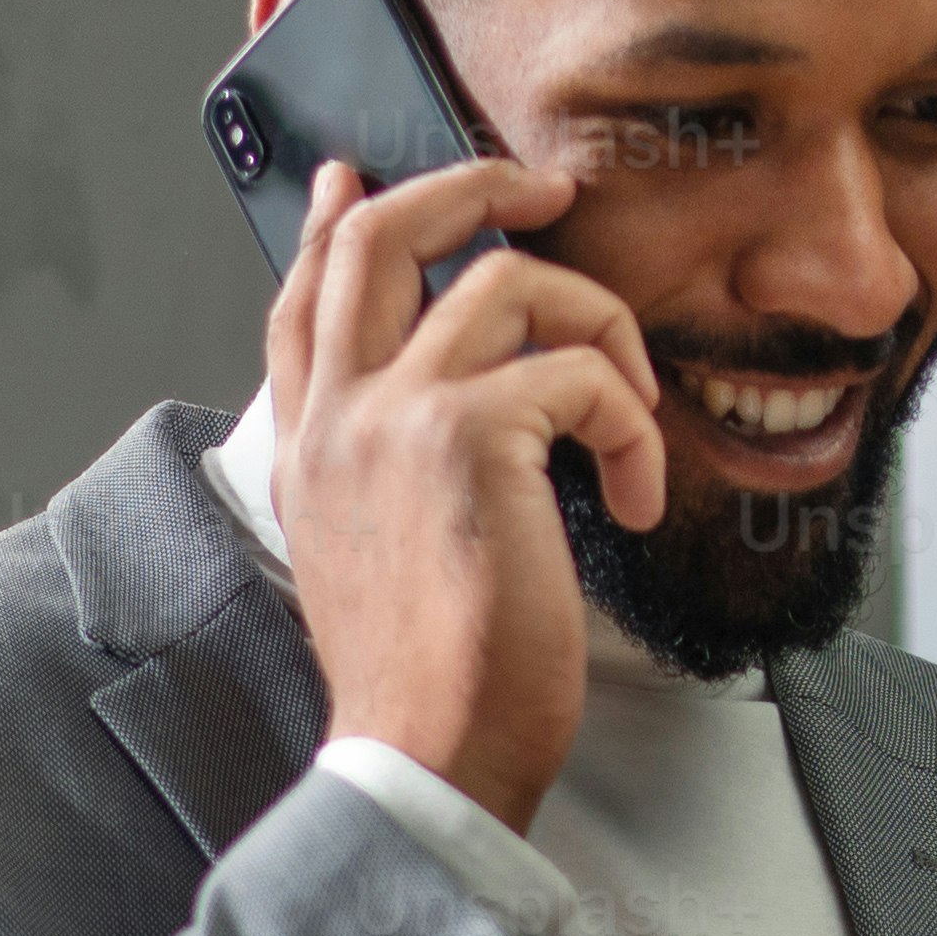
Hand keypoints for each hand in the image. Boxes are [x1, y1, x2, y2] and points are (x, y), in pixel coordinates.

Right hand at [259, 153, 665, 836]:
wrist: (424, 758)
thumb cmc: (422, 681)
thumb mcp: (369, 557)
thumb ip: (381, 473)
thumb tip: (449, 415)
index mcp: (309, 446)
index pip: (301, 298)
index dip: (333, 223)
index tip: (355, 177)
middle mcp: (340, 415)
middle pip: (385, 236)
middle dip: (471, 185)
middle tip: (542, 193)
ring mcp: (397, 416)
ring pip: (508, 281)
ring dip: (598, 326)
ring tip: (631, 406)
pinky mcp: (473, 439)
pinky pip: (582, 374)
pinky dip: (633, 427)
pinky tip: (635, 500)